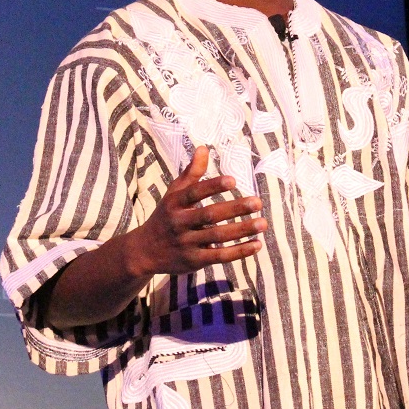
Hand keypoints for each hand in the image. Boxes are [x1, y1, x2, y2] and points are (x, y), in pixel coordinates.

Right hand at [125, 146, 266, 278]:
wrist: (145, 251)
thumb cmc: (166, 216)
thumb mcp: (173, 194)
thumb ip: (191, 173)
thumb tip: (204, 148)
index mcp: (175, 204)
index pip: (194, 193)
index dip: (212, 186)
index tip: (233, 180)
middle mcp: (179, 223)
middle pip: (209, 216)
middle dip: (234, 209)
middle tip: (257, 202)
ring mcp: (186, 243)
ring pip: (217, 236)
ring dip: (242, 230)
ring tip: (263, 223)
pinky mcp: (194, 261)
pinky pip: (219, 256)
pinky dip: (239, 252)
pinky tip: (257, 245)